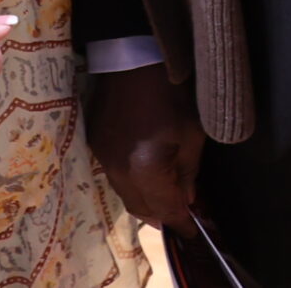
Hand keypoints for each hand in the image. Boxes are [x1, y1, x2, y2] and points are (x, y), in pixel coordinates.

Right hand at [87, 62, 203, 231]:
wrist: (134, 56)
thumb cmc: (172, 91)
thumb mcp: (192, 132)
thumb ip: (189, 172)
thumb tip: (187, 200)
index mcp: (145, 169)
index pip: (165, 210)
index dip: (182, 225)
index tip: (195, 233)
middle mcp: (118, 170)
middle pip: (140, 209)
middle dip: (163, 216)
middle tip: (183, 216)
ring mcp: (102, 158)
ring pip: (125, 195)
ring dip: (146, 201)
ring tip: (167, 197)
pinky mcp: (96, 145)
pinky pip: (115, 176)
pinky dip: (132, 182)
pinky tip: (147, 175)